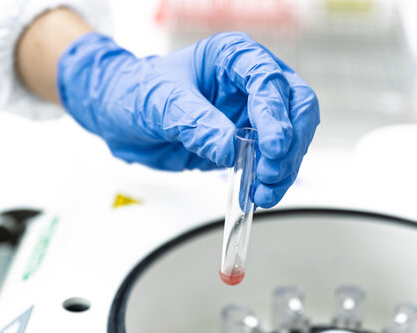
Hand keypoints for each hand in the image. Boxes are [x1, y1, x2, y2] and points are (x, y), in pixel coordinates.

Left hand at [57, 32, 318, 207]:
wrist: (121, 117)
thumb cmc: (138, 92)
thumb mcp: (164, 103)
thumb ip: (198, 124)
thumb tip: (231, 148)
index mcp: (232, 57)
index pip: (269, 81)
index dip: (276, 115)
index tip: (271, 146)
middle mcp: (248, 82)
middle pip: (295, 107)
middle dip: (289, 143)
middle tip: (270, 172)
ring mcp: (250, 113)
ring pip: (291, 137)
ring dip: (284, 167)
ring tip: (264, 191)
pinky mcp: (245, 141)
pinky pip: (271, 159)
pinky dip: (271, 178)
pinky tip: (260, 191)